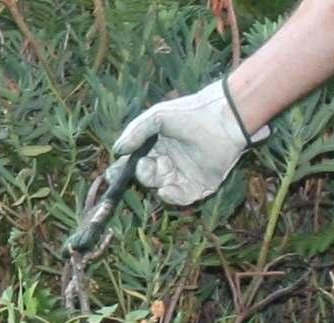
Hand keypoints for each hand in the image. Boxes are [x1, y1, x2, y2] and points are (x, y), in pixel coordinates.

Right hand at [108, 80, 267, 205]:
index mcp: (156, 148)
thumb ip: (135, 132)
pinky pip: (180, 198)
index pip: (134, 163)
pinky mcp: (199, 186)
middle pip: (146, 177)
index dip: (121, 170)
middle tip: (144, 165)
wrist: (223, 119)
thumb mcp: (157, 117)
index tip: (110, 174)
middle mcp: (168, 163)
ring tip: (160, 170)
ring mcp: (183, 176)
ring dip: (155, 183)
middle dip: (141, 174)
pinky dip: (171, 197)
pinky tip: (166, 190)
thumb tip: (117, 150)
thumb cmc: (190, 113)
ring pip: (160, 188)